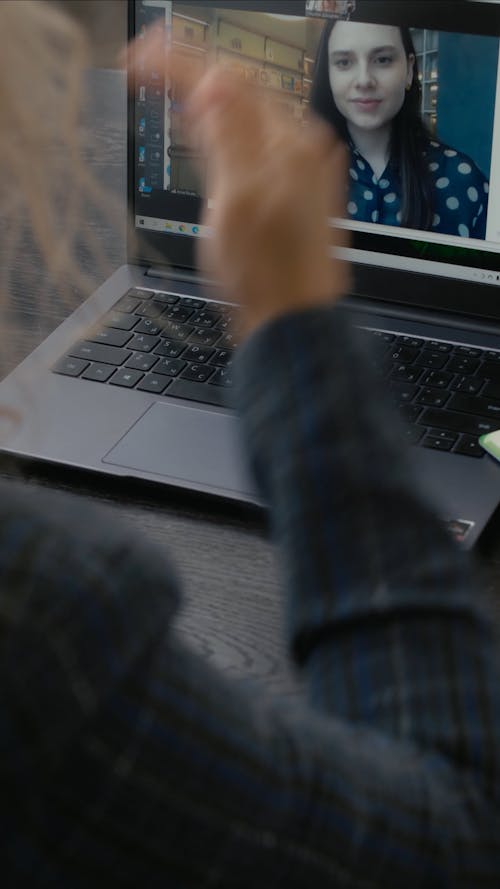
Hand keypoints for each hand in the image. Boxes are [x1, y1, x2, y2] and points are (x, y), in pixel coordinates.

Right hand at [128, 30, 349, 338]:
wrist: (293, 324)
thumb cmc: (267, 279)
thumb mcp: (236, 204)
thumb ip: (227, 138)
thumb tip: (212, 84)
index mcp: (287, 146)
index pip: (228, 81)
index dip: (179, 65)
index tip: (140, 60)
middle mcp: (301, 151)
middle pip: (240, 92)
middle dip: (192, 76)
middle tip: (147, 69)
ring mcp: (303, 170)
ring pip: (248, 116)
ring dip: (208, 101)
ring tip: (171, 93)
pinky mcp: (297, 192)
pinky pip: (259, 143)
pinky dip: (228, 131)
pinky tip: (211, 133)